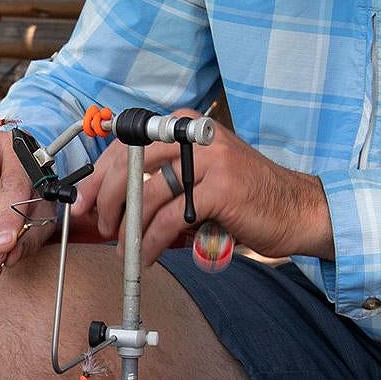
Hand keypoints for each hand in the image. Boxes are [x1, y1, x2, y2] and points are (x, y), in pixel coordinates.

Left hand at [78, 114, 333, 266]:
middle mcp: (192, 133)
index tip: (83, 201)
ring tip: (126, 249)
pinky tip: (149, 255)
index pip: (125, 144)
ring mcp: (208, 158)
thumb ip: (159, 178)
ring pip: (146, 195)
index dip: (98, 175)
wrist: (297, 208)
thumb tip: (109, 200)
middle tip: (101, 227)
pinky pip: (169, 219)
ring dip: (129, 229)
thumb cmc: (242, 196)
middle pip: (128, 164)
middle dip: (106, 201)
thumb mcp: (196, 174)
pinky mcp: (220, 188)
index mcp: (182, 124)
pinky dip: (152, 242)